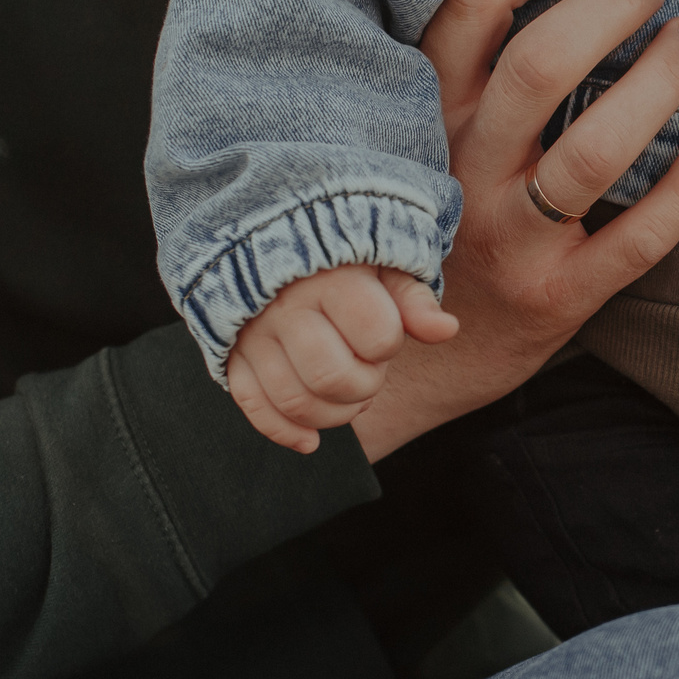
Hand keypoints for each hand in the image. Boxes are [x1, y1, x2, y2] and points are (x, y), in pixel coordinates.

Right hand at [227, 266, 460, 454]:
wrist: (272, 238)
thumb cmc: (343, 258)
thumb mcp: (385, 264)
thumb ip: (415, 300)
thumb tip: (447, 330)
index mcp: (331, 278)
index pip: (376, 337)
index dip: (388, 346)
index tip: (384, 333)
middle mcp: (286, 306)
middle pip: (332, 377)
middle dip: (363, 388)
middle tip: (368, 369)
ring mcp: (253, 333)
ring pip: (295, 401)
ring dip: (333, 416)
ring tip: (347, 395)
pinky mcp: (232, 354)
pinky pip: (254, 406)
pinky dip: (284, 432)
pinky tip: (310, 440)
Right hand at [346, 0, 678, 460]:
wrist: (410, 359)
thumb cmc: (438, 214)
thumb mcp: (422, 131)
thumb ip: (461, 60)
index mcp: (425, 113)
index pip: (467, 6)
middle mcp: (464, 168)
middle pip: (540, 65)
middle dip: (610, 6)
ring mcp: (512, 236)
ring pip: (595, 148)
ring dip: (659, 82)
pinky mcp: (559, 295)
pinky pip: (639, 237)